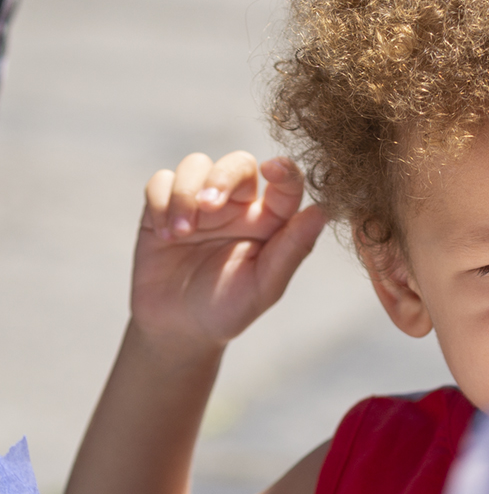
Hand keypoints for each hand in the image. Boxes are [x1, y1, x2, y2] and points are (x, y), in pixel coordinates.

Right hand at [133, 151, 326, 353]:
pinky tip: (165, 235)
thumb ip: (292, 250)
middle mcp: (239, 206)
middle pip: (238, 164)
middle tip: (210, 204)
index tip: (273, 170)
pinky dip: (161, 201)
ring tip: (181, 233)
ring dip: (186, 192)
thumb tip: (322, 212)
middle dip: (223, 176)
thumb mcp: (264, 286)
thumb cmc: (229, 309)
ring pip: (197, 165)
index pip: (285, 184)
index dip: (285, 170)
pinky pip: (161, 182)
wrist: (179, 328)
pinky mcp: (163, 207)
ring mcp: (201, 203)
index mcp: (271, 221)